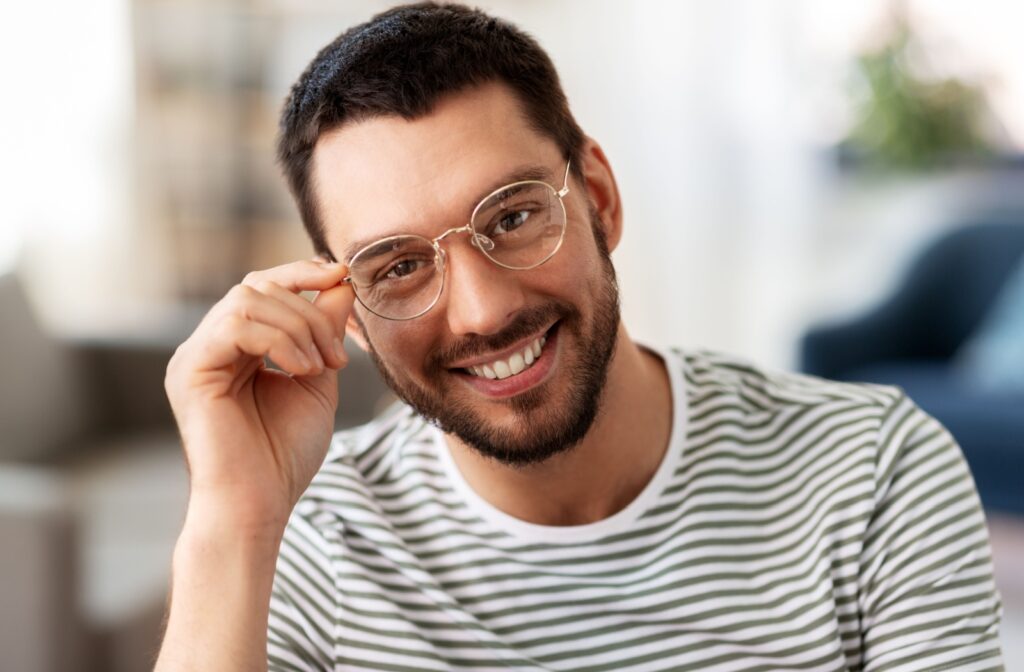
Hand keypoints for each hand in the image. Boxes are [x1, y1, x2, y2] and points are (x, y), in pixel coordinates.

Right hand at [165, 259, 352, 532]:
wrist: (259, 505)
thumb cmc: (284, 455)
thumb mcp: (317, 379)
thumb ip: (324, 331)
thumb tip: (340, 283)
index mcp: (235, 348)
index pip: (263, 287)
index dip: (302, 274)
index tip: (342, 276)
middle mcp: (209, 347)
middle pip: (258, 287)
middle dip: (309, 311)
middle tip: (336, 355)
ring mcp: (194, 357)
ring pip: (247, 300)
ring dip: (298, 327)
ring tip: (318, 367)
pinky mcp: (189, 371)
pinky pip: (235, 325)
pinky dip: (278, 340)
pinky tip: (300, 370)